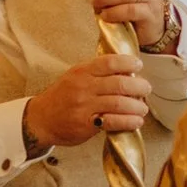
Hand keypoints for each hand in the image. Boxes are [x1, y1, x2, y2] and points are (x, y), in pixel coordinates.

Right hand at [23, 53, 152, 148]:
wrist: (40, 119)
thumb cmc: (62, 96)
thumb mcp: (75, 76)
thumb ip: (97, 72)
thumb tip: (127, 71)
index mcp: (82, 71)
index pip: (110, 62)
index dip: (129, 63)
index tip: (138, 66)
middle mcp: (83, 87)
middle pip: (120, 84)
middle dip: (139, 87)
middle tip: (146, 89)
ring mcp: (84, 106)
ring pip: (119, 103)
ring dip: (137, 106)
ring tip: (143, 108)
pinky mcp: (86, 124)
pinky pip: (113, 122)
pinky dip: (129, 122)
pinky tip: (136, 122)